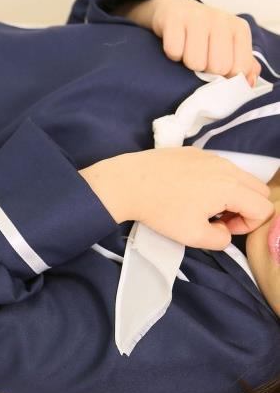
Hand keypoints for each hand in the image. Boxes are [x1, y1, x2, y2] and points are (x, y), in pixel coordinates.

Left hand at [79, 147, 274, 249]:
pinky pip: (220, 167)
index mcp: (231, 188)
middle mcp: (227, 167)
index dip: (248, 225)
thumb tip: (225, 231)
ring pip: (240, 176)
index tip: (222, 229)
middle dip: (247, 209)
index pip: (264, 208)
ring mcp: (211, 156)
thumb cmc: (161, 210)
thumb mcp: (193, 236)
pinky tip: (190, 191)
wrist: (129, 182)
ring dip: (233, 195)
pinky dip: (217, 181)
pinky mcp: (195, 152)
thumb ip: (220, 240)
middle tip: (219, 220)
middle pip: (259, 189)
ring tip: (204, 207)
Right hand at [118, 0, 261, 86]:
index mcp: (239, 29)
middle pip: (218, 67)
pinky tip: (176, 46)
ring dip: (187, 64)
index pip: (239, 68)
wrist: (174, 9)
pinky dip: (172, 56)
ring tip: (187, 53)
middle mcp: (221, 20)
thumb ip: (243, 65)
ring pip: (195, 62)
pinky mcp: (174, 19)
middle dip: (206, 71)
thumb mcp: (229, 46)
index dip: (226, 77)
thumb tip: (248, 82)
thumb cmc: (204, 34)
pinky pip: (174, 52)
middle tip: (200, 60)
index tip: (217, 69)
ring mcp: (197, 17)